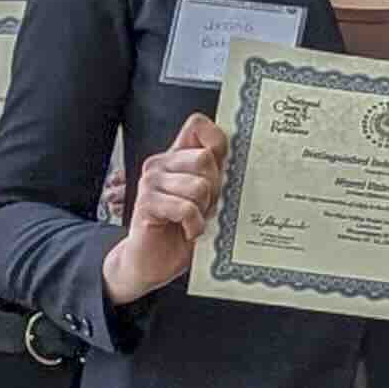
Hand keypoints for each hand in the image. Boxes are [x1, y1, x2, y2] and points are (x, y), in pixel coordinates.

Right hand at [102, 113, 226, 303]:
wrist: (151, 263)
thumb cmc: (181, 230)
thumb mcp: (207, 200)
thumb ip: (217, 176)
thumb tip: (242, 158)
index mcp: (178, 158)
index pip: (197, 125)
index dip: (215, 140)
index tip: (222, 166)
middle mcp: (162, 164)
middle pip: (205, 158)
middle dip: (214, 188)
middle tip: (205, 207)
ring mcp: (151, 182)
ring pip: (198, 186)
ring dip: (203, 211)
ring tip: (194, 221)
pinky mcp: (146, 203)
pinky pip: (185, 208)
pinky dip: (193, 225)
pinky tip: (187, 231)